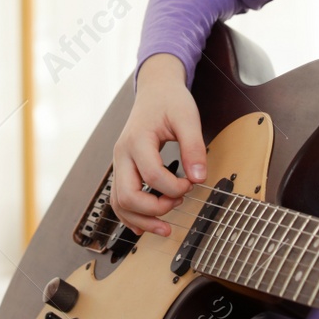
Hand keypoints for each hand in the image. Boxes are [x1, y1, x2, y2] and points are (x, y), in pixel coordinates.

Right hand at [109, 54, 208, 237]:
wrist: (155, 90)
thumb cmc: (170, 101)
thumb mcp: (188, 117)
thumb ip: (194, 147)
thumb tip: (199, 178)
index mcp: (137, 140)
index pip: (152, 176)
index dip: (175, 187)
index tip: (192, 183)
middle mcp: (122, 154)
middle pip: (127, 195)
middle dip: (154, 209)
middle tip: (178, 205)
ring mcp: (119, 163)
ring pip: (119, 203)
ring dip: (141, 219)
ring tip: (164, 228)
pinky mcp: (122, 169)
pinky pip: (118, 199)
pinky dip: (130, 215)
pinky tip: (145, 225)